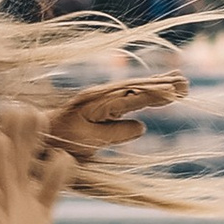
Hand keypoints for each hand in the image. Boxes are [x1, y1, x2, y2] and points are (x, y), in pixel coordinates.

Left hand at [43, 72, 187, 160]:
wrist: (37, 133)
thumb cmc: (59, 140)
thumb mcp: (87, 141)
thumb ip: (114, 133)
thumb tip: (142, 126)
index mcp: (98, 104)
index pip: (131, 97)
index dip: (154, 95)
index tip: (175, 92)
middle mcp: (101, 95)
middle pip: (136, 88)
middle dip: (162, 85)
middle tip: (186, 84)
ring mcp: (101, 97)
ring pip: (133, 88)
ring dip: (157, 84)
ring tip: (180, 82)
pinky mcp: (101, 102)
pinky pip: (127, 93)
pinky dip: (145, 90)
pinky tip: (157, 89)